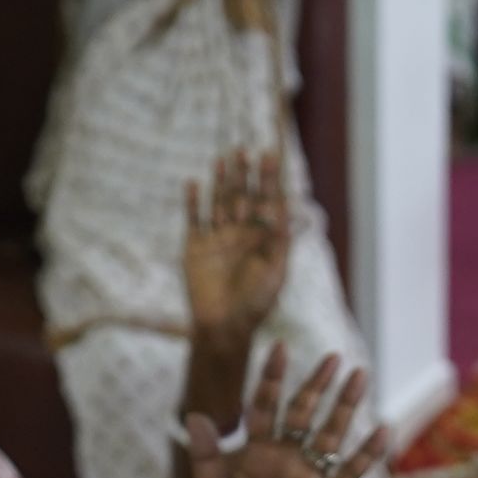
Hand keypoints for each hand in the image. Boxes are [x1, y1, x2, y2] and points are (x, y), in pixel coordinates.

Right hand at [182, 145, 294, 343]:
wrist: (224, 326)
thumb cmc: (256, 303)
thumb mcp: (276, 270)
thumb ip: (280, 240)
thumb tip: (285, 207)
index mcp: (263, 238)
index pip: (267, 201)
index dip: (268, 179)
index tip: (271, 156)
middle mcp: (240, 234)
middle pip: (243, 196)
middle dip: (245, 174)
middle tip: (246, 151)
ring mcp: (217, 238)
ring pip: (219, 202)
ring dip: (221, 181)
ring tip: (224, 159)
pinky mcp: (195, 247)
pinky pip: (194, 220)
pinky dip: (193, 202)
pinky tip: (193, 183)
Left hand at [184, 346, 384, 477]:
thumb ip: (206, 461)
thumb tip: (194, 417)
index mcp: (254, 455)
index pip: (264, 407)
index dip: (271, 379)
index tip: (280, 348)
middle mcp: (284, 460)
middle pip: (303, 413)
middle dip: (317, 385)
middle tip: (333, 357)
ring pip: (329, 435)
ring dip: (345, 407)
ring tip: (361, 376)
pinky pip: (348, 474)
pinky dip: (365, 454)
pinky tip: (383, 430)